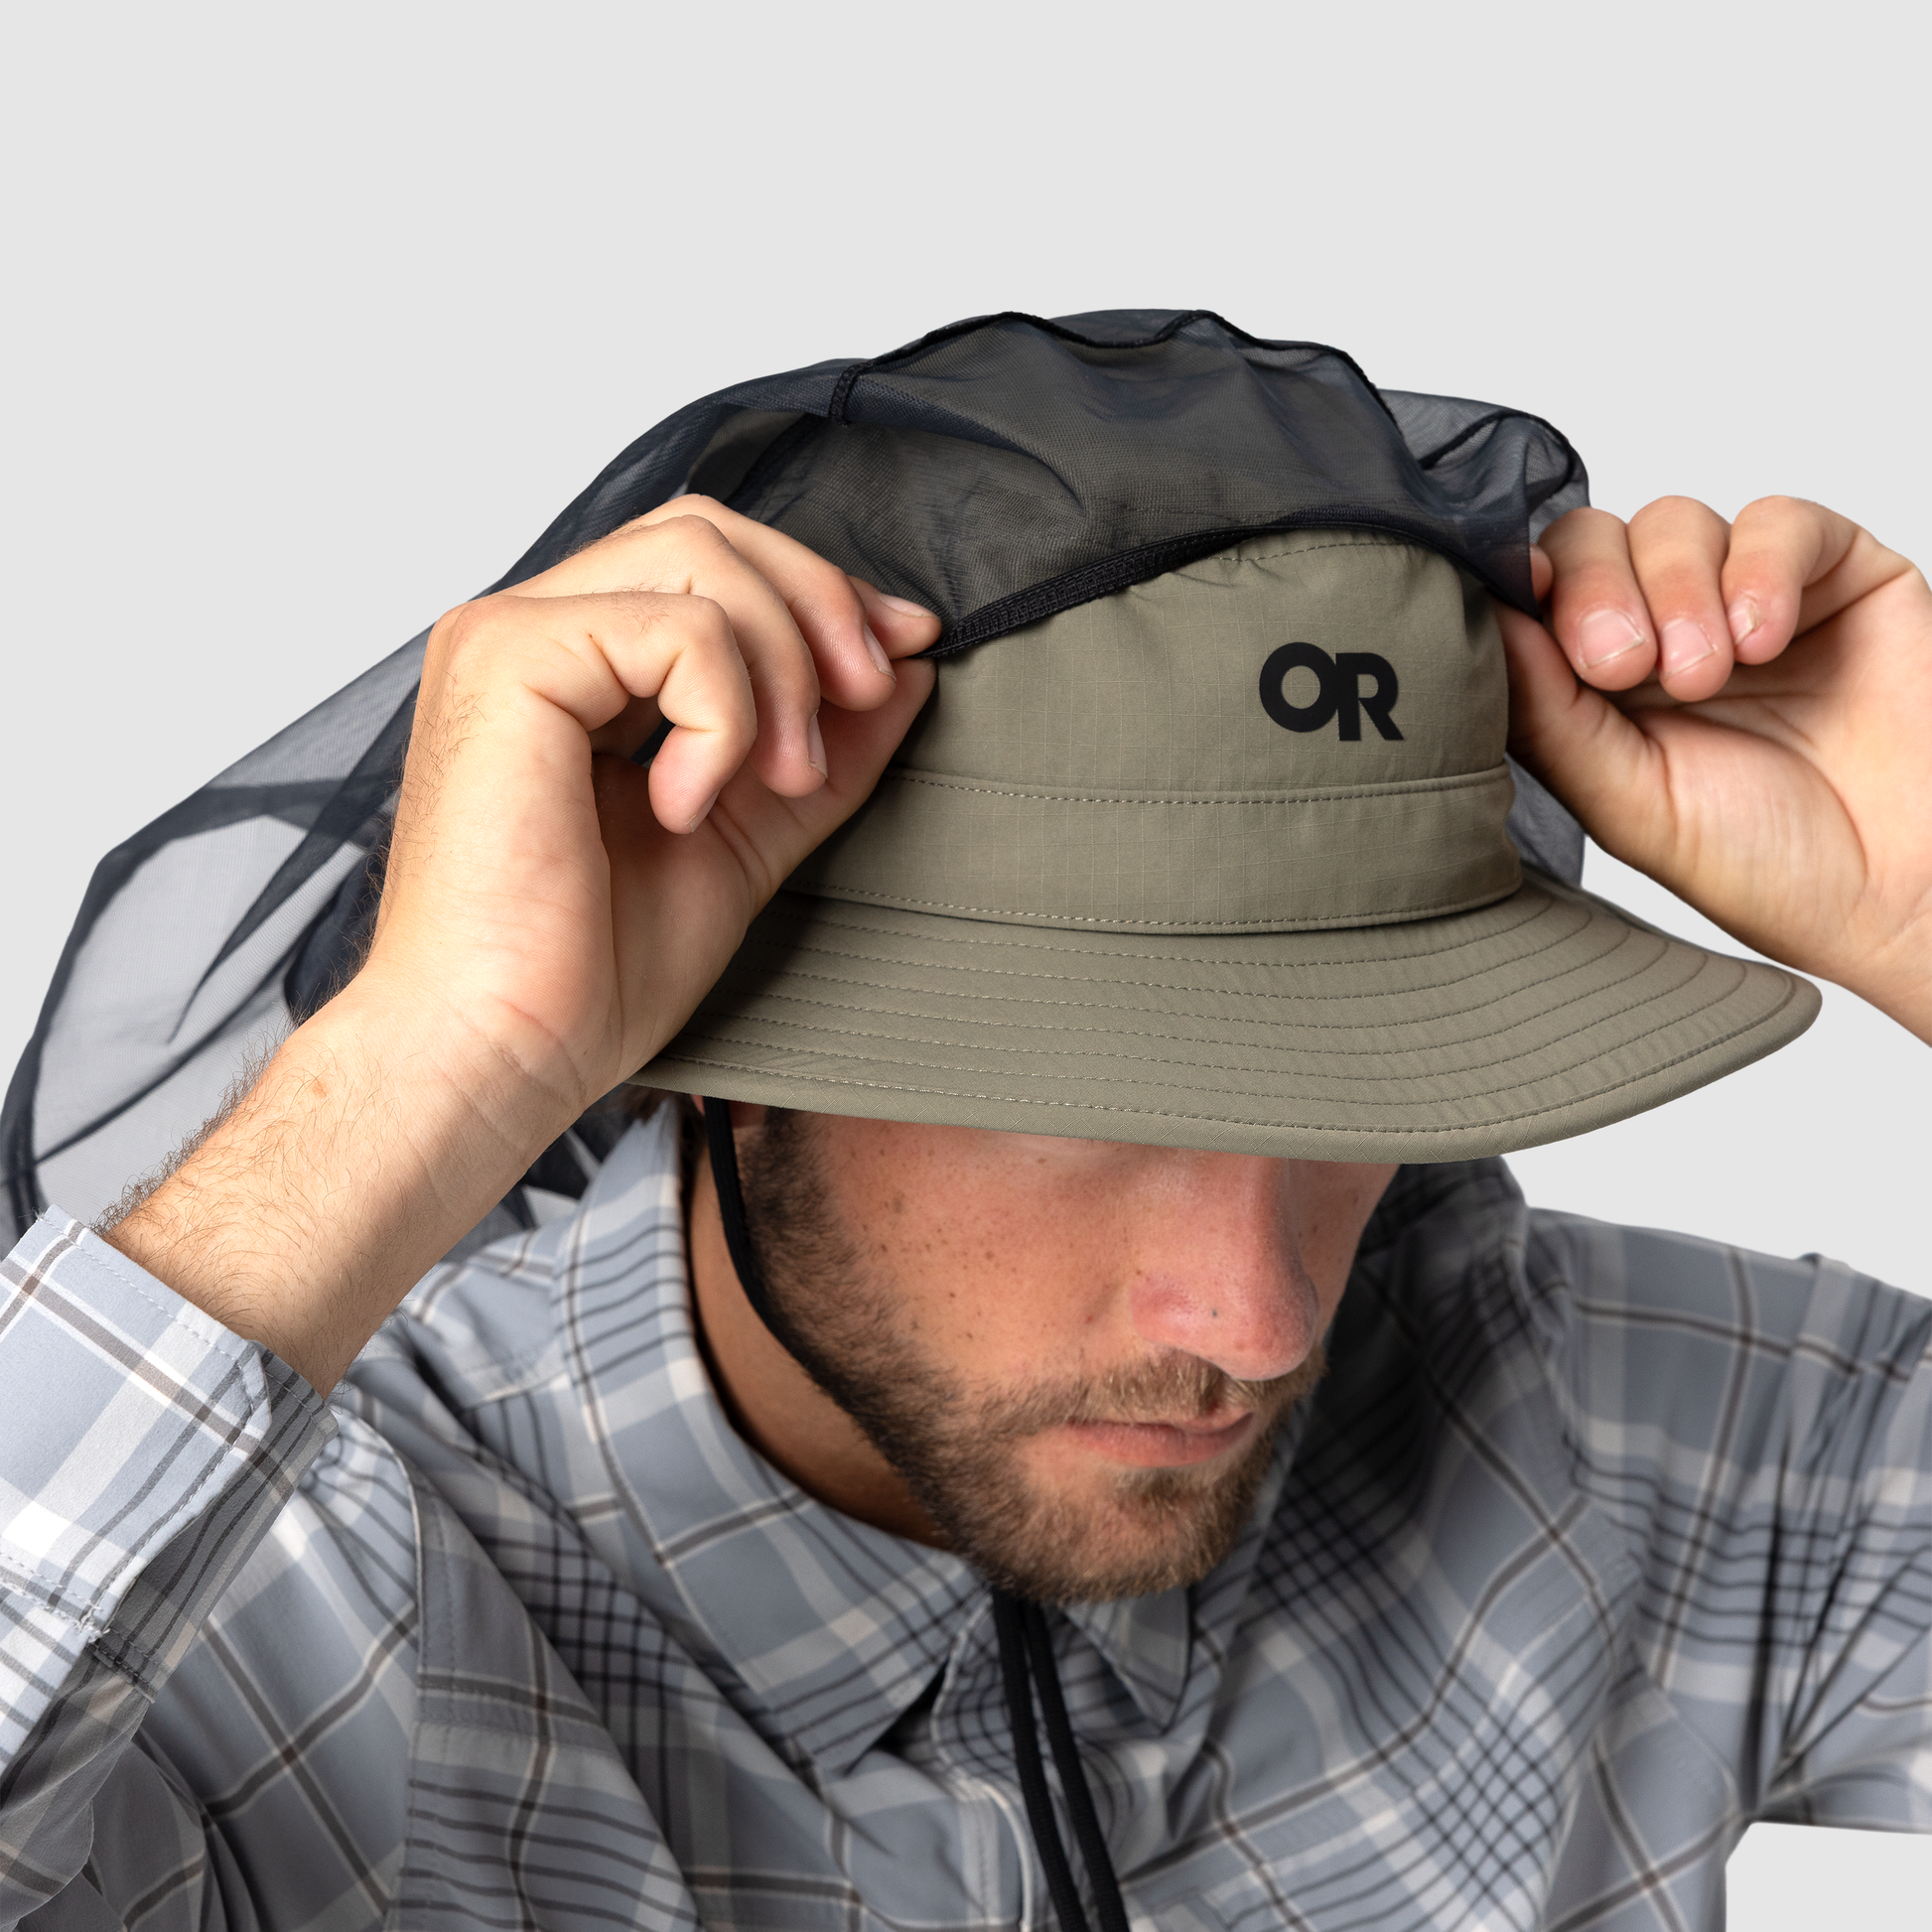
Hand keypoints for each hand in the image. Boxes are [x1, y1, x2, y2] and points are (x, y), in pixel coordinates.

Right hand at [107, 500, 937, 1388]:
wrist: (502, 1051)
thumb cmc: (588, 970)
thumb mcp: (748, 835)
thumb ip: (823, 748)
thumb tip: (911, 667)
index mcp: (576, 663)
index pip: (711, 560)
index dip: (820, 592)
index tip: (903, 656)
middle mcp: (533, 630)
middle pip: (709, 530)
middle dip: (819, 603)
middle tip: (869, 694)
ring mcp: (510, 636)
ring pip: (700, 560)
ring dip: (784, 665)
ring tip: (782, 776)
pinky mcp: (508, 662)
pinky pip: (677, 629)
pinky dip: (724, 714)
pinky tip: (689, 801)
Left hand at [1499, 495, 1931, 1041]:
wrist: (1896, 888)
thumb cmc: (1766, 862)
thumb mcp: (1624, 801)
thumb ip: (1547, 715)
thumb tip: (1485, 623)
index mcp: (1596, 684)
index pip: (1537, 592)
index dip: (1528, 587)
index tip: (1532, 611)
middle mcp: (1662, 629)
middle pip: (1592, 540)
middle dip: (1598, 591)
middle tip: (1625, 668)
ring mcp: (1744, 596)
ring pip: (1673, 521)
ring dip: (1679, 590)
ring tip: (1709, 676)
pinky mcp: (1834, 573)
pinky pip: (1778, 520)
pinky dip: (1760, 568)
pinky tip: (1765, 639)